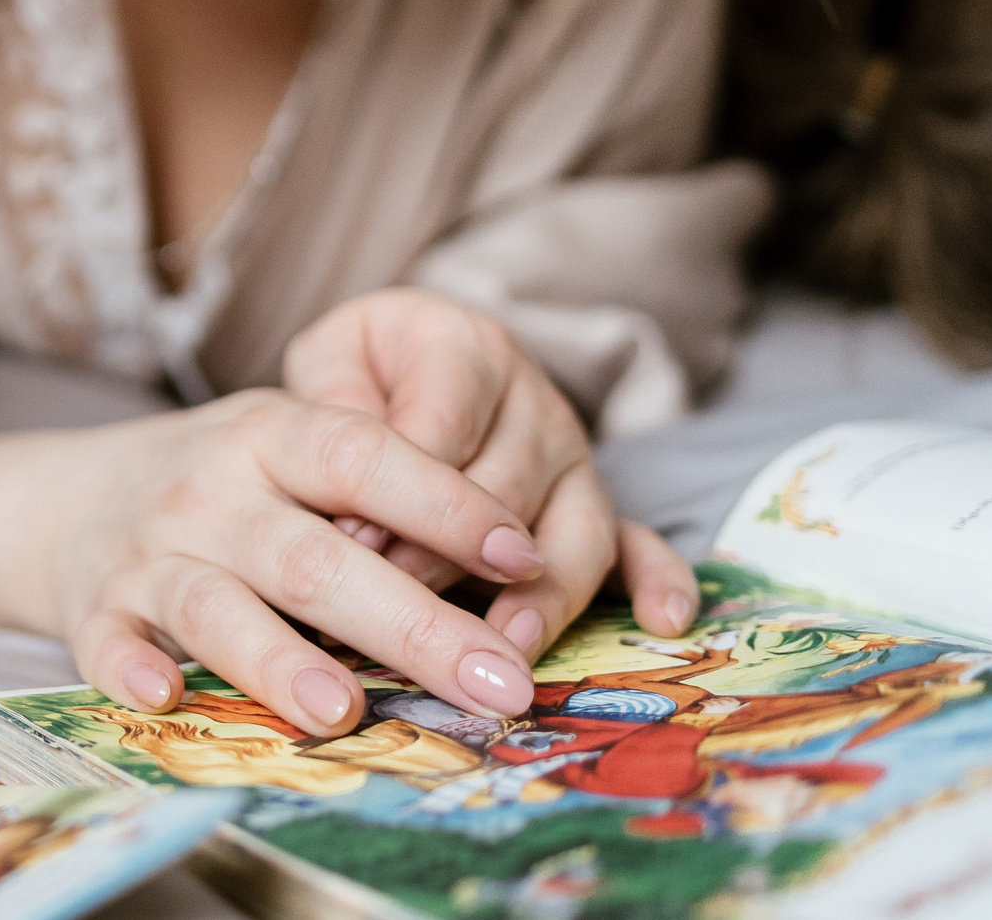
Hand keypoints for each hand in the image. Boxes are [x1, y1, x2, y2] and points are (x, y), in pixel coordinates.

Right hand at [57, 390, 548, 738]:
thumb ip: (380, 482)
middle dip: (410, 624)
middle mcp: (209, 491)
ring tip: (344, 711)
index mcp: (268, 437)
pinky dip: (133, 667)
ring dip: (278, 658)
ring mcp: (148, 553)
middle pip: (313, 556)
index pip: (360, 454)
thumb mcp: (290, 445)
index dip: (442, 502)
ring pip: (215, 606)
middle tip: (496, 684)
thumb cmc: (225, 483)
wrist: (72, 500)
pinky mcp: (96, 611)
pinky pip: (108, 642)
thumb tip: (521, 556)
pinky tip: (164, 694)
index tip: (520, 555)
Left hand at [280, 288, 699, 654]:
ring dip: (540, 591)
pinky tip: (661, 619)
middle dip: (453, 553)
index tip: (356, 544)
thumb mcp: (330, 364)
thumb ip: (335, 406)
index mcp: (463, 347)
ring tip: (509, 644)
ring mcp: (573, 455)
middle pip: (507, 483)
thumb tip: (345, 491)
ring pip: (572, 523)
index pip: (442, 422)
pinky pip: (637, 541)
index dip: (402, 488)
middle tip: (403, 608)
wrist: (404, 366)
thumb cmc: (359, 375)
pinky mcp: (593, 503)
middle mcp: (532, 398)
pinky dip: (656, 579)